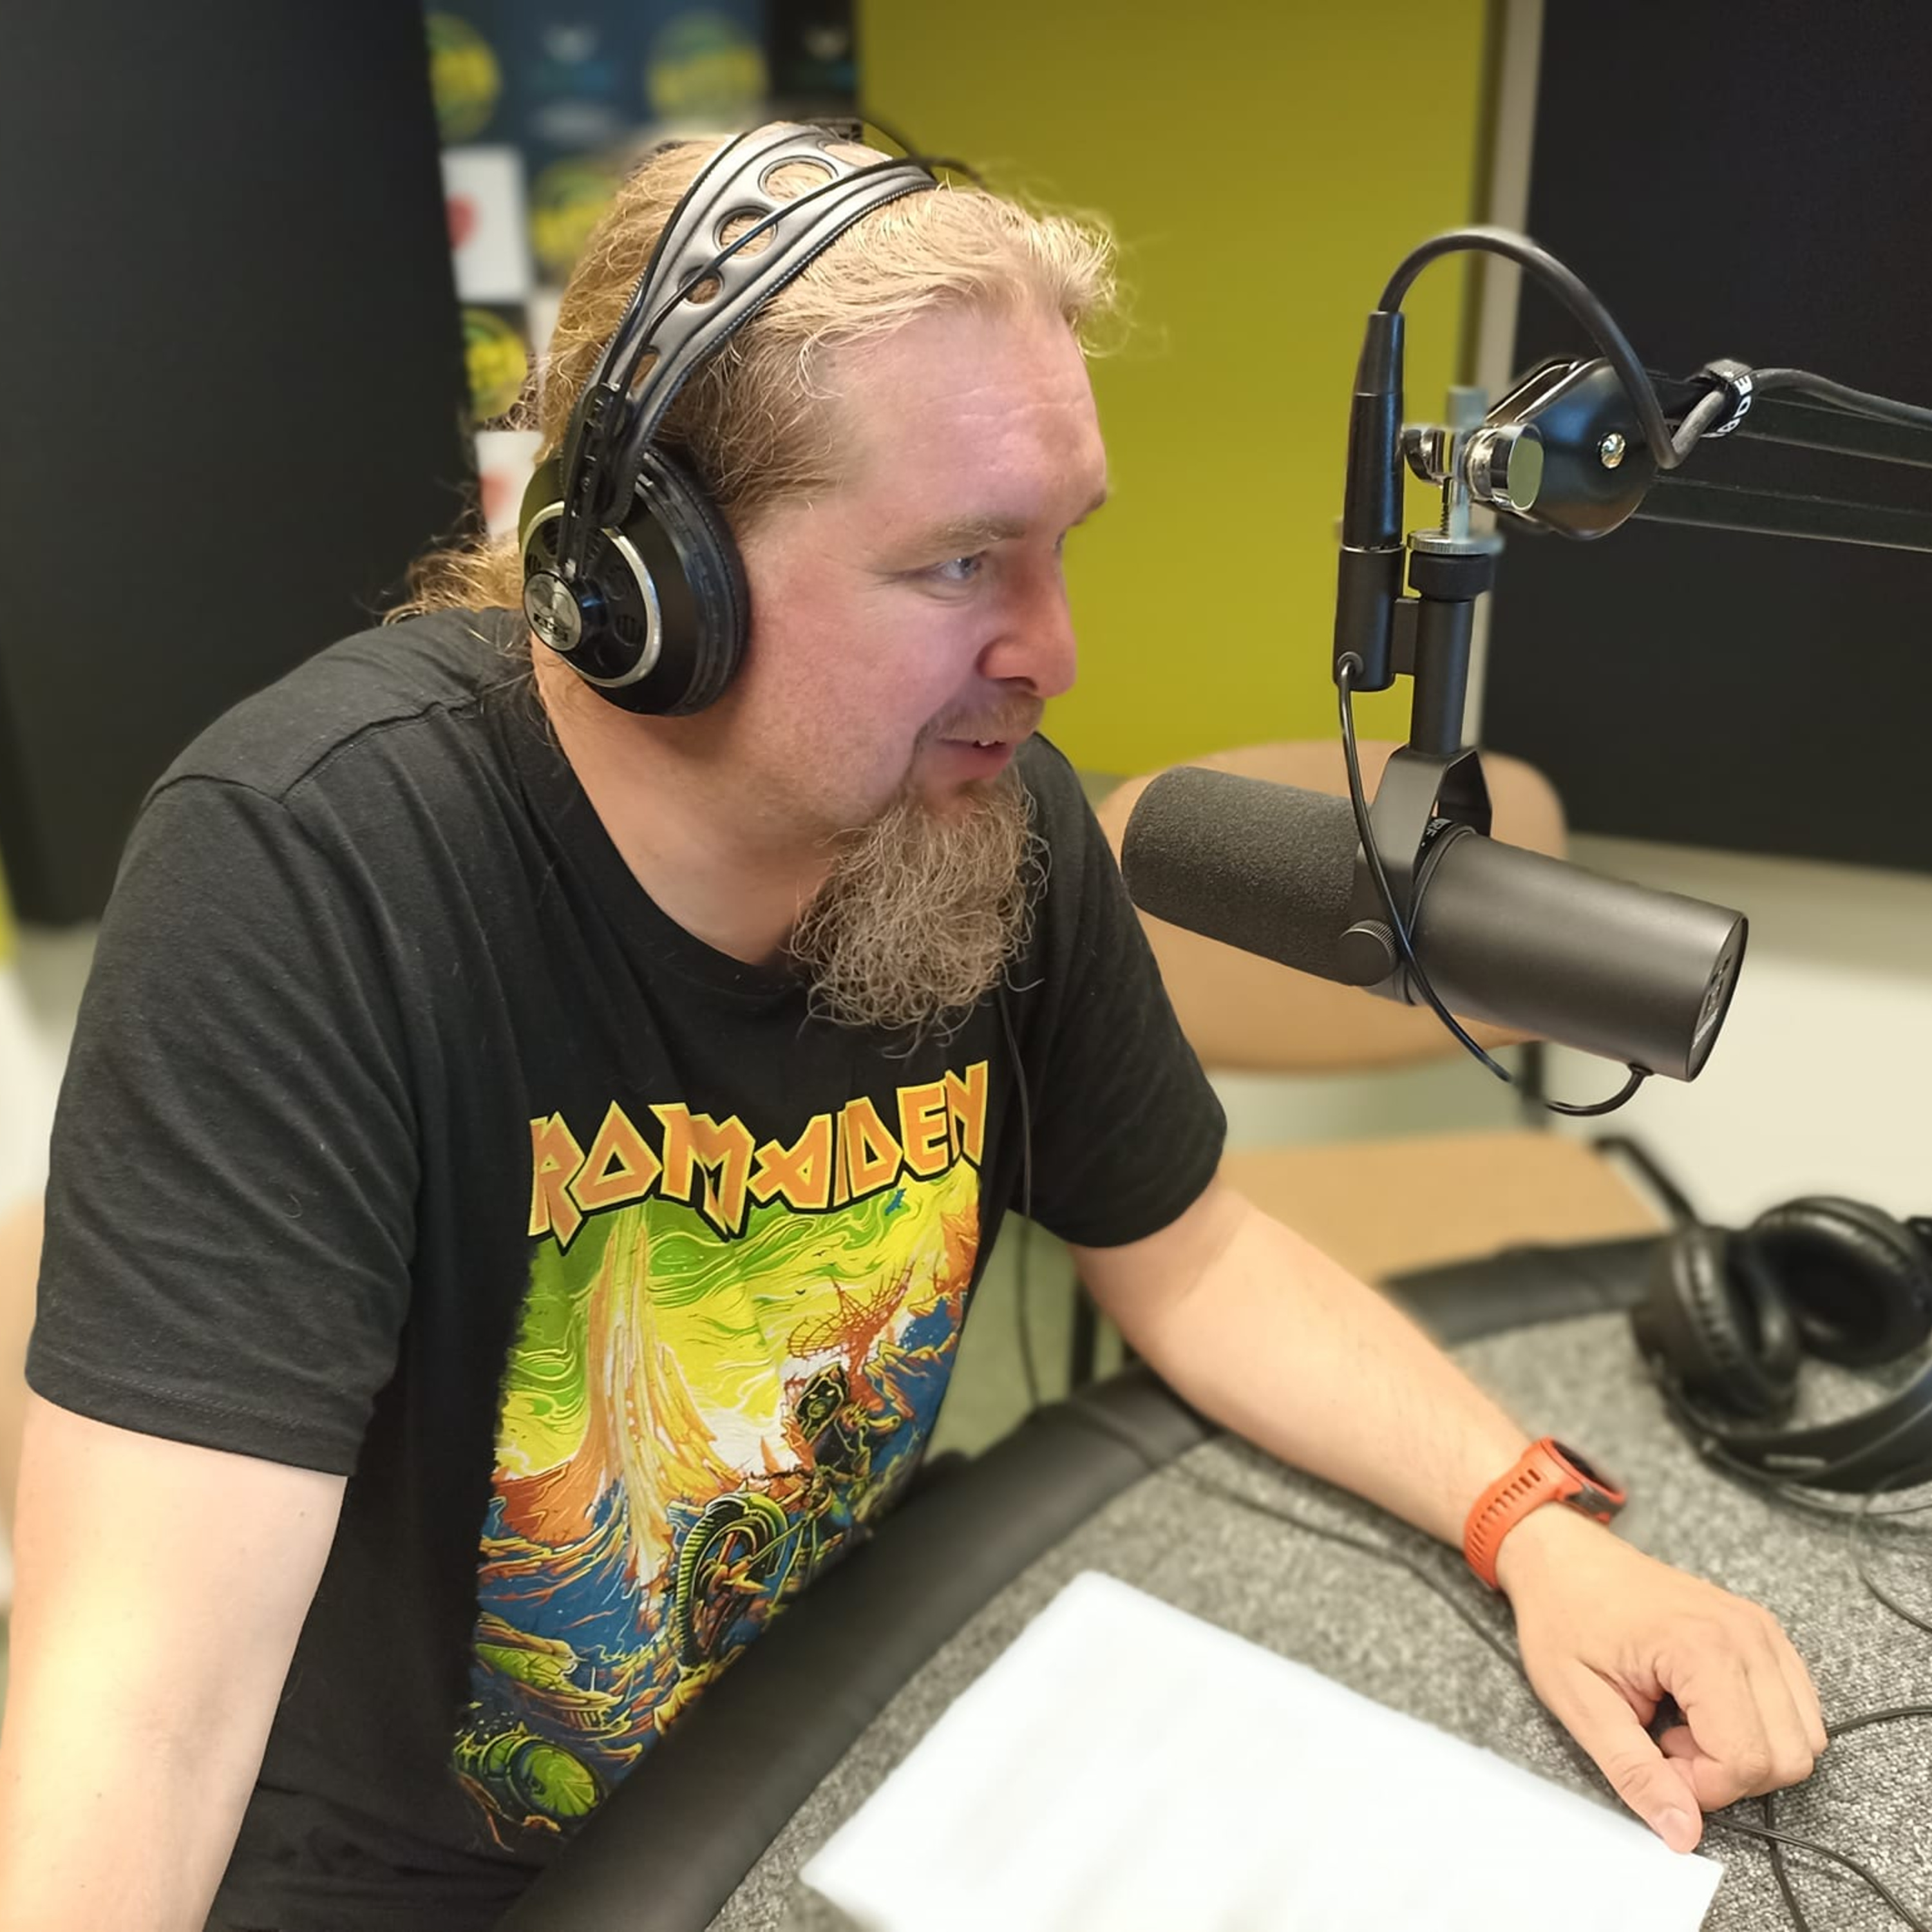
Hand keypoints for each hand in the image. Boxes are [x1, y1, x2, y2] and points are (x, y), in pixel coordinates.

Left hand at [1492, 1504, 1827, 1852]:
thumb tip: (1684, 1834)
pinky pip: (1796, 1707)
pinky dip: (1758, 1727)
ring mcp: (1761, 1629)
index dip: (1703, 1787)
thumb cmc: (1562, 1616)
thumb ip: (1635, 1773)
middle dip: (1730, 1775)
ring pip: (1803, 1737)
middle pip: (1790, 1756)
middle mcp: (1746, 1634)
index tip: (1657, 1763)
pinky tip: (1701, 1710)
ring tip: (1680, 1725)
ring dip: (1747, 1753)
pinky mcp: (1763, 1633)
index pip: (1748, 1761)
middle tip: (1668, 1748)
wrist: (1561, 1556)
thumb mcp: (1580, 1703)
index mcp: (1701, 1647)